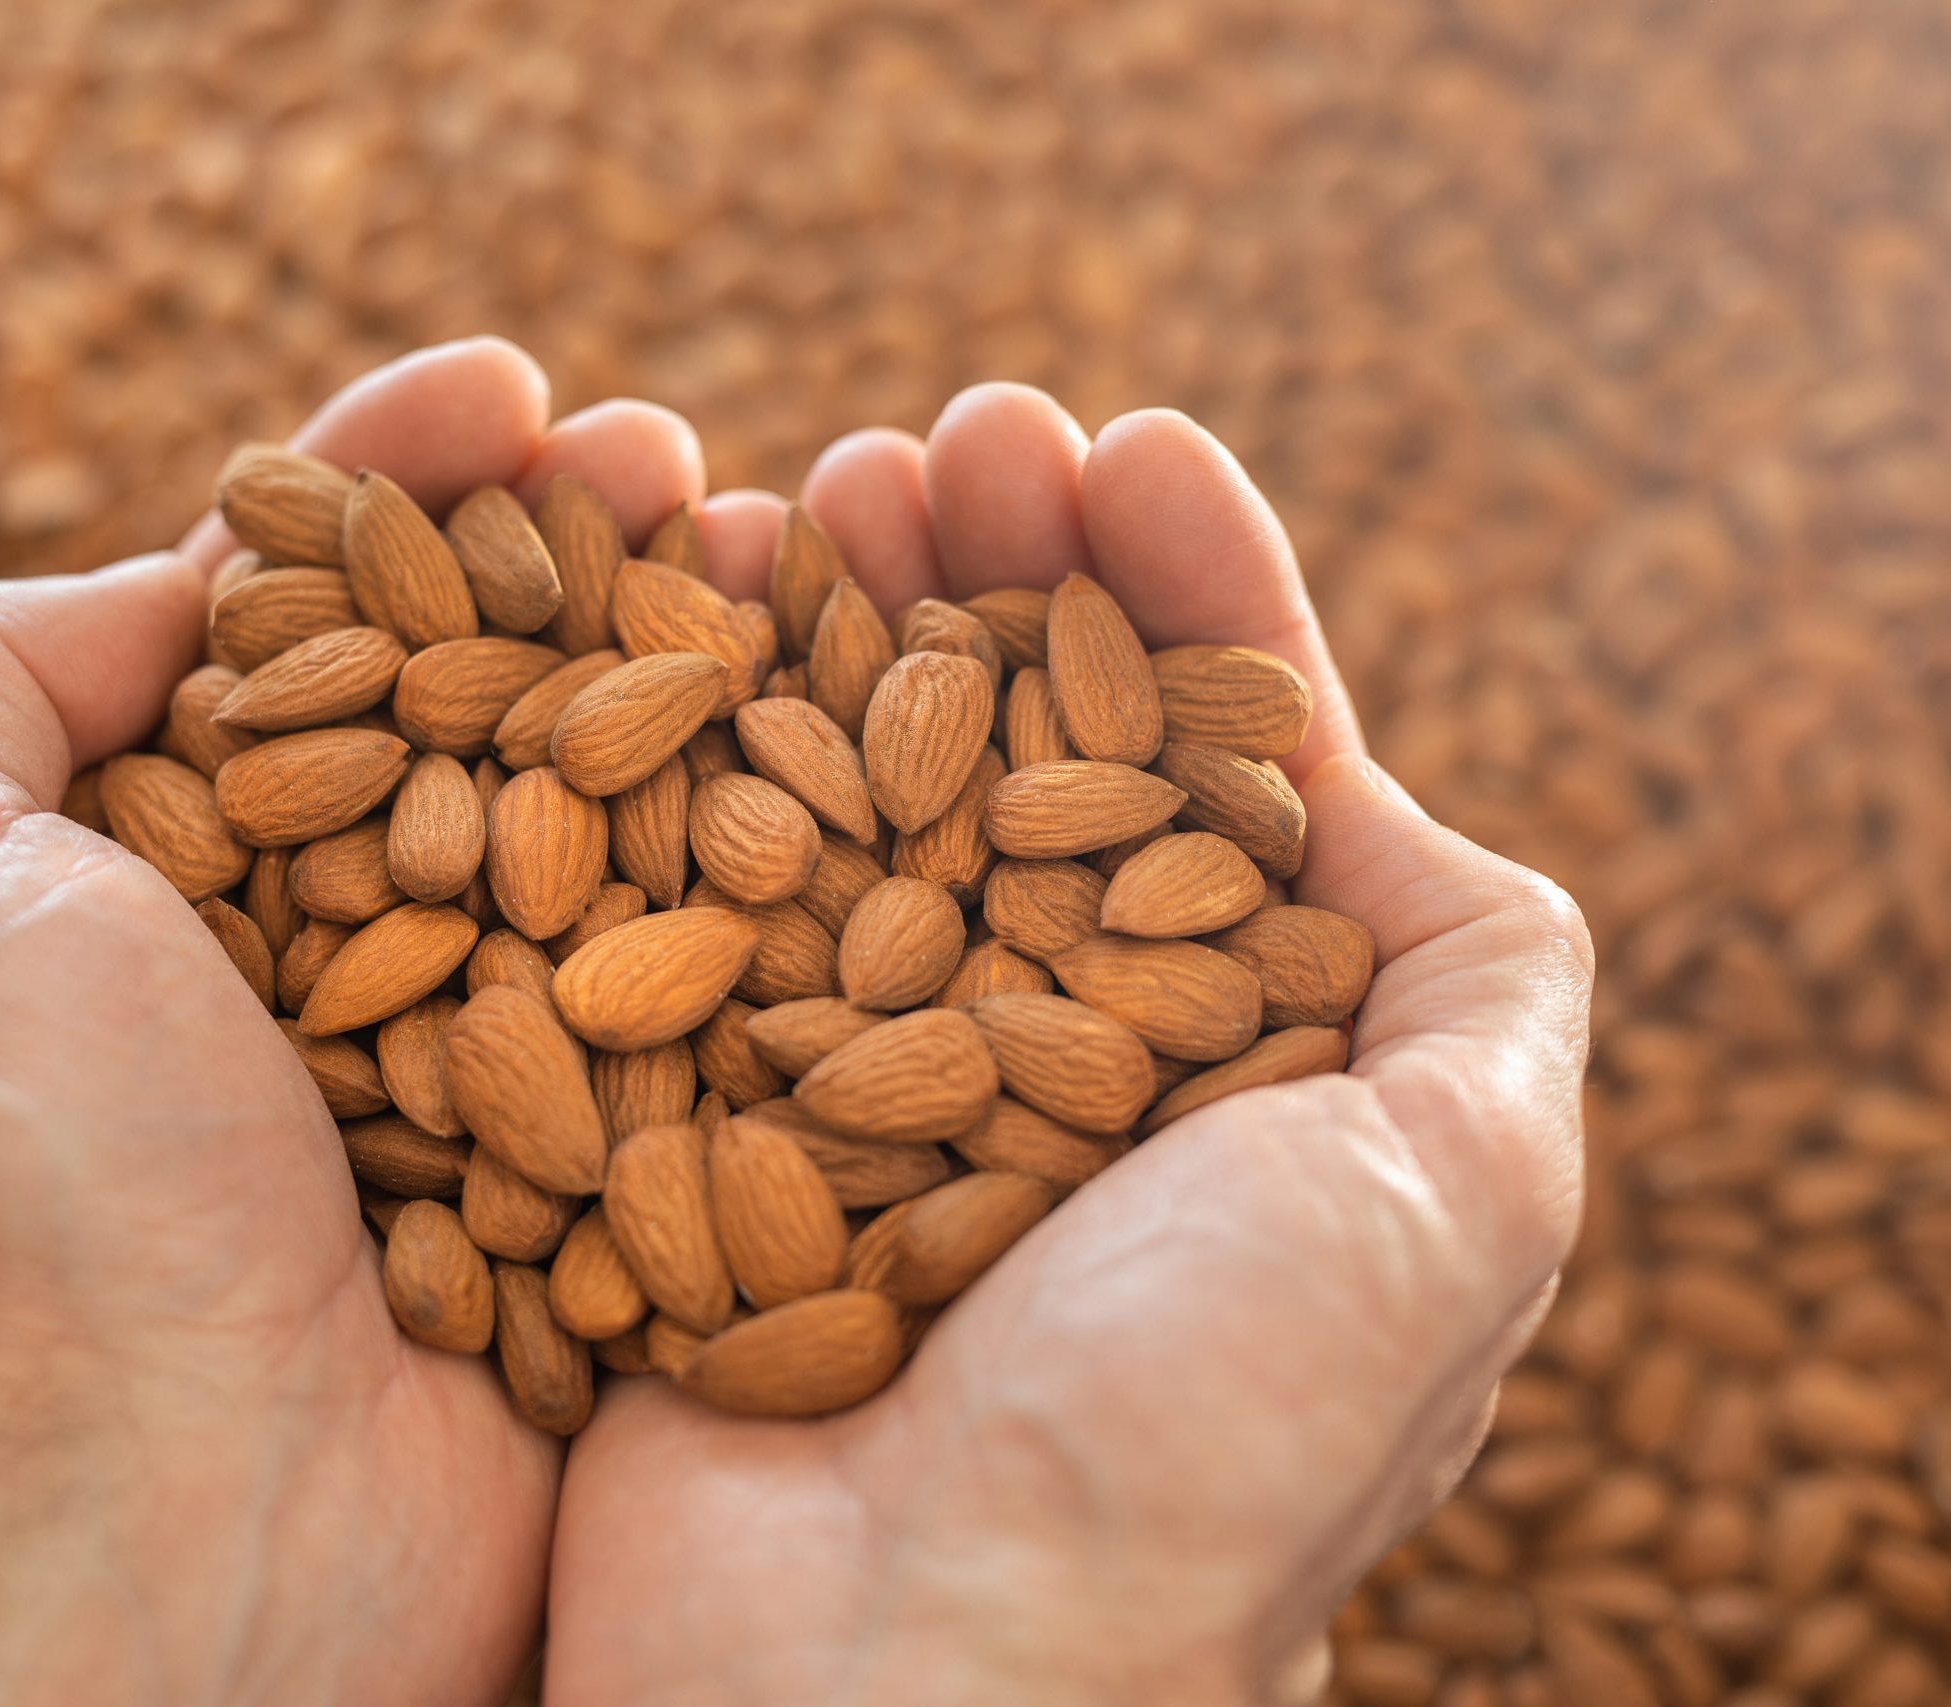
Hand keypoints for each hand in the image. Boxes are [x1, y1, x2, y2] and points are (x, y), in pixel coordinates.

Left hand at [0, 340, 716, 1706]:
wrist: (204, 1506)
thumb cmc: (47, 1188)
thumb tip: (184, 568)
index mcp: (195, 878)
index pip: (316, 622)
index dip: (409, 487)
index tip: (513, 389)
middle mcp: (361, 950)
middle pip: (492, 695)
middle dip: (588, 557)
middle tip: (687, 461)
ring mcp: (511, 1053)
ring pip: (632, 811)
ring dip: (715, 668)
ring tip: (807, 546)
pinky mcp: (636, 1159)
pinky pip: (737, 978)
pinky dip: (802, 853)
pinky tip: (874, 735)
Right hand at [545, 394, 1592, 1704]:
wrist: (904, 1673)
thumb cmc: (1207, 1434)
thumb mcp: (1461, 1186)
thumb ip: (1472, 976)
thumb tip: (1383, 805)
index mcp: (1228, 1070)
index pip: (1219, 770)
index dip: (1189, 594)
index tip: (1129, 449)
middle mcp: (1040, 1064)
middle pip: (1021, 751)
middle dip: (1000, 575)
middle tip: (950, 435)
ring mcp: (855, 1083)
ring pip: (851, 794)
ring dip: (844, 623)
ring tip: (824, 483)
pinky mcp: (690, 1121)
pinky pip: (686, 900)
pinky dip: (687, 753)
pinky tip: (685, 623)